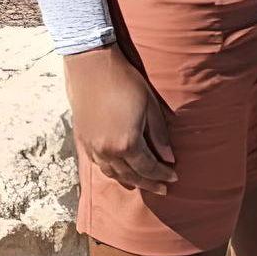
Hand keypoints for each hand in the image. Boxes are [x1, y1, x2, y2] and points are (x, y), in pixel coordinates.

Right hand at [63, 45, 175, 196]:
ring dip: (129, 180)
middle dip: (149, 183)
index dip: (162, 174)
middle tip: (163, 188)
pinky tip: (120, 170)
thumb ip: (159, 135)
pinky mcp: (82, 141)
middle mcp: (107, 151)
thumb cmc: (125, 82)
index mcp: (126, 143)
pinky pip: (98, 164)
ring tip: (143, 182)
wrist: (92, 67)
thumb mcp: (149, 107)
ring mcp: (92, 147)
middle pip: (131, 175)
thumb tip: (169, 157)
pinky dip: (112, 171)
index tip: (174, 177)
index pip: (148, 168)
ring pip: (112, 173)